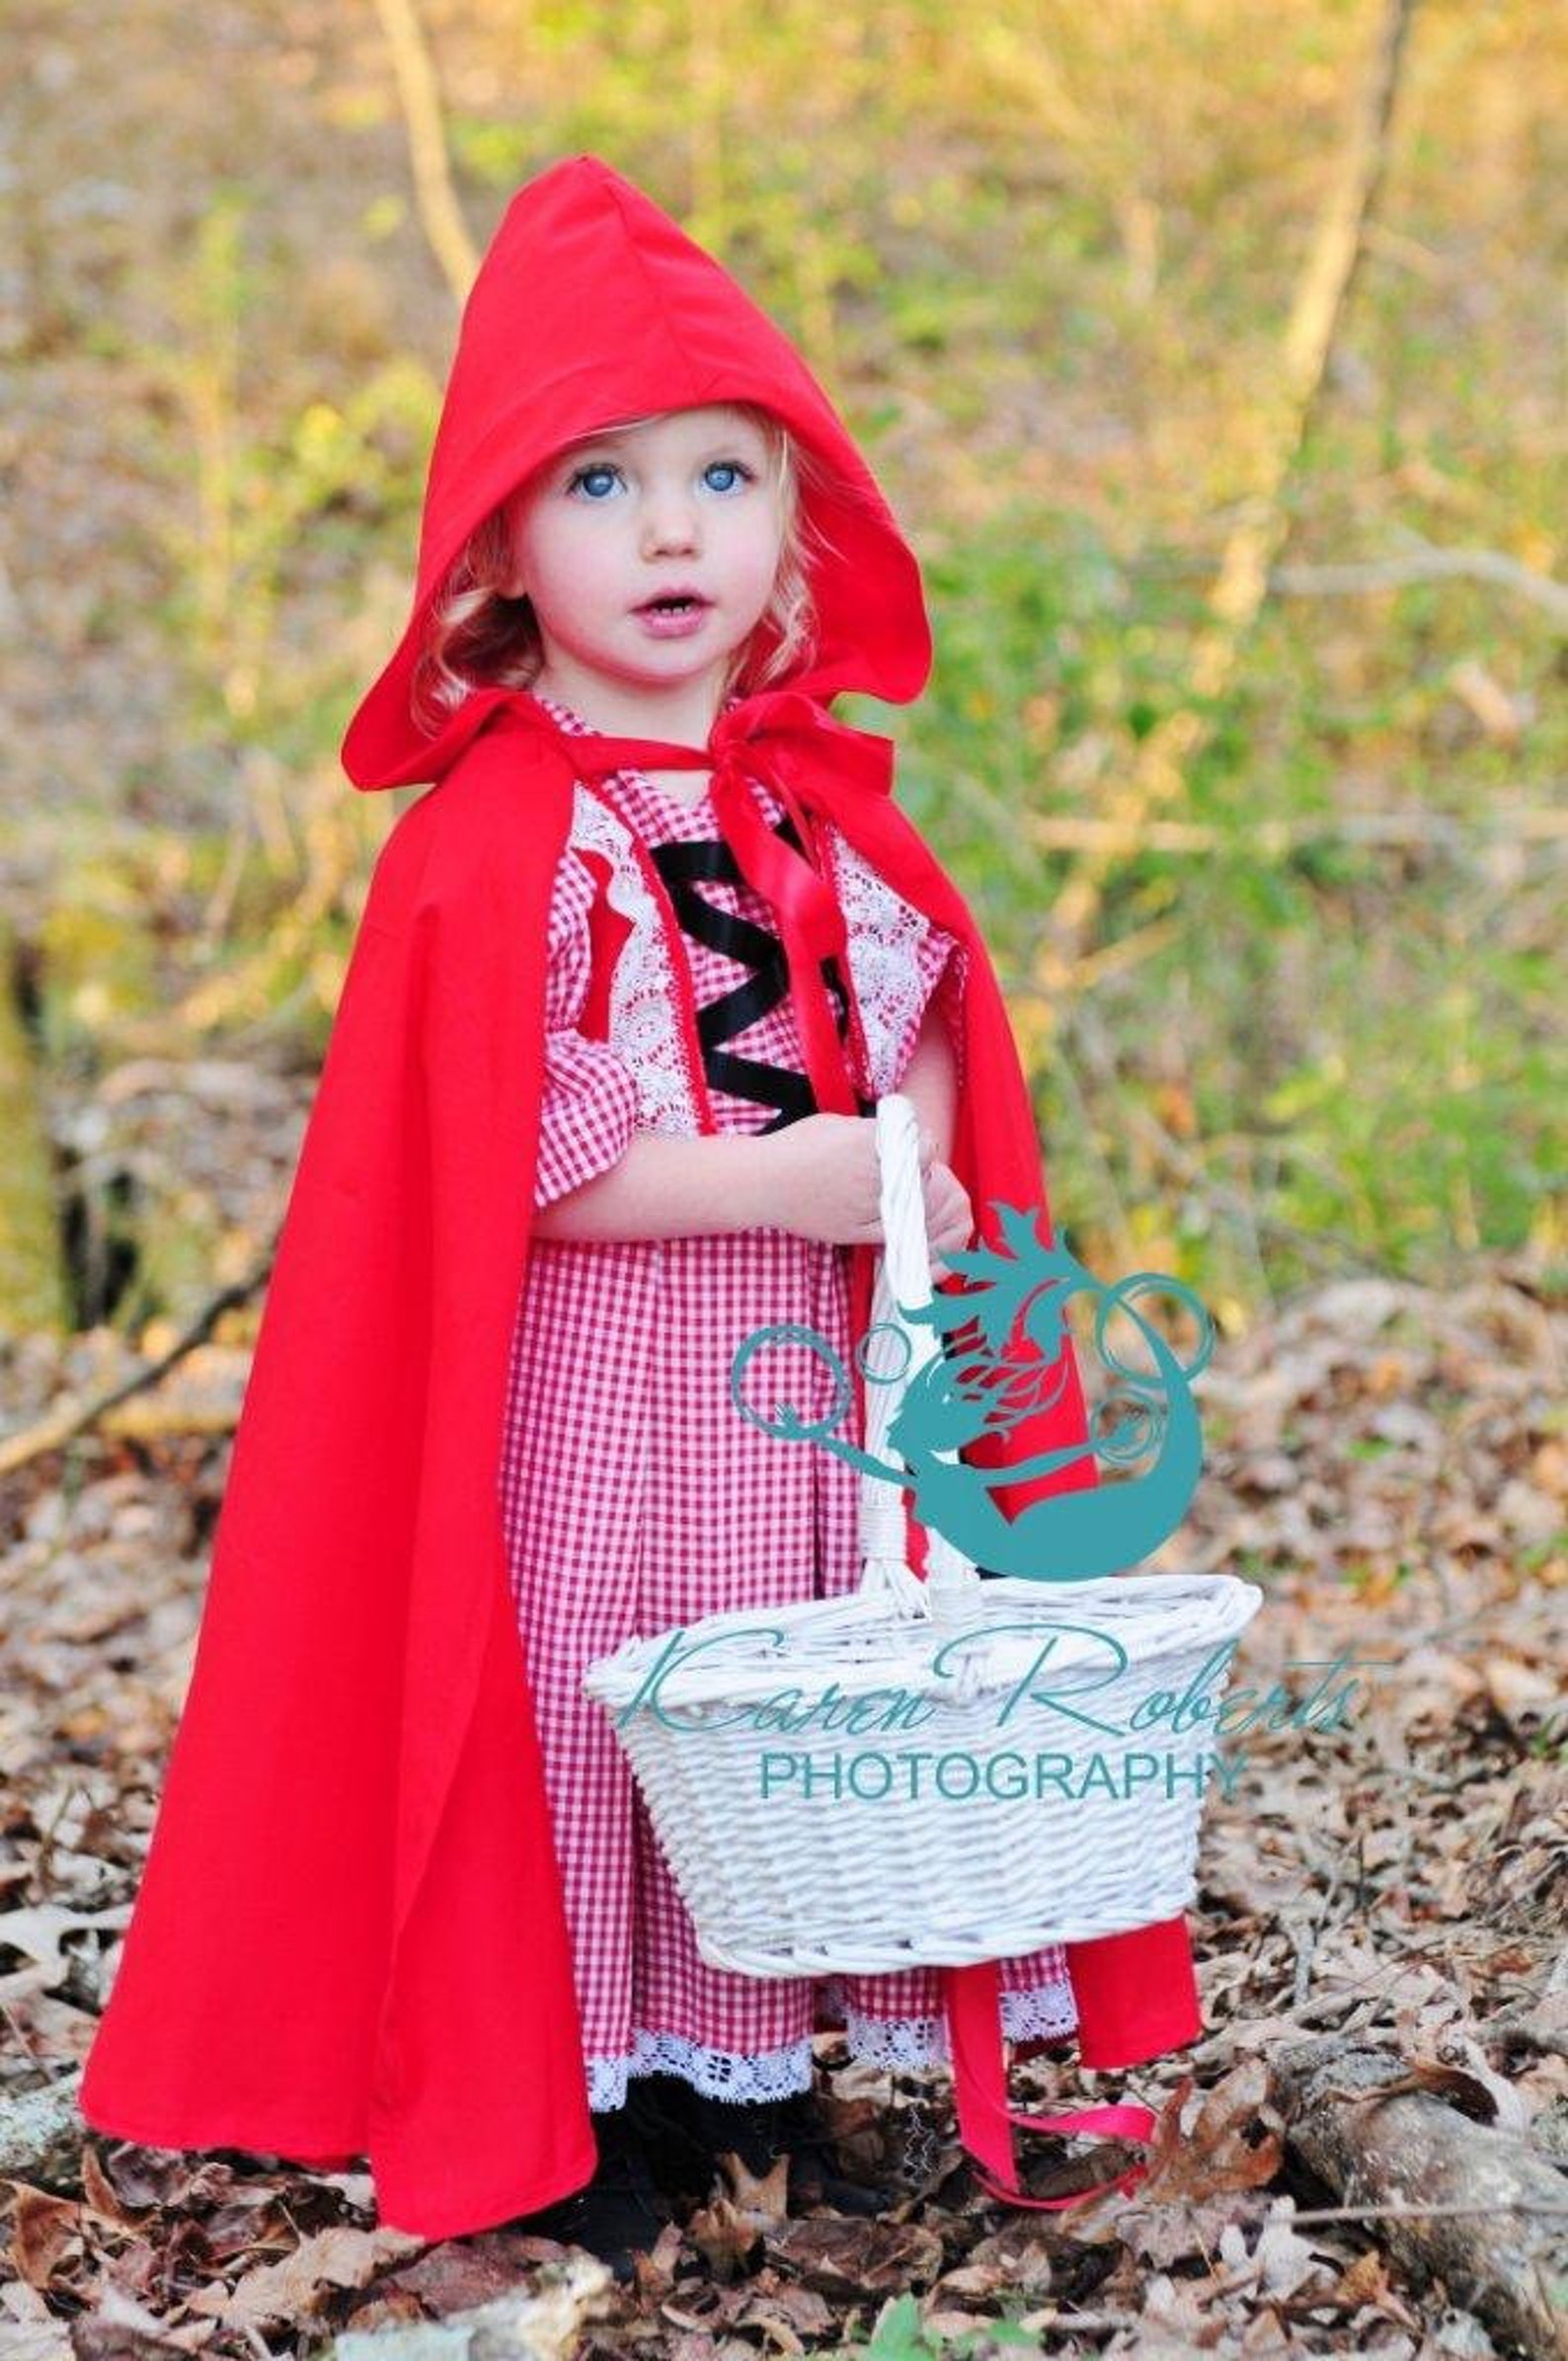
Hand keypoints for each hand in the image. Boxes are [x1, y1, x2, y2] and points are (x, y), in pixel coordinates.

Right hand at [765, 1114, 972, 1274]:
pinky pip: (892, 1230)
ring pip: (911, 1205)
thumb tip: (897, 1134)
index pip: (924, 1148)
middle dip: (919, 1171)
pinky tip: (890, 1210)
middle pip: (921, 1177)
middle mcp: (869, 1176)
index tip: (917, 1145)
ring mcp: (863, 1207)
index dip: (924, 1146)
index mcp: (867, 1144)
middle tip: (909, 1167)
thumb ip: (870, 1131)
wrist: (763, 1183)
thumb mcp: (835, 1124)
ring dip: (911, 1196)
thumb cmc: (795, 1147)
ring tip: (895, 1187)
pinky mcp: (854, 1231)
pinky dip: (899, 1221)